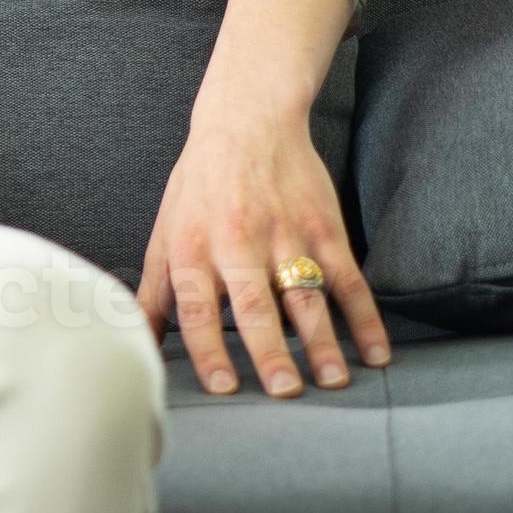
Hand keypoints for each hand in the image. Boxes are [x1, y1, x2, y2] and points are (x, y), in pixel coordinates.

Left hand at [135, 111, 390, 395]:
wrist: (247, 121)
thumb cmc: (200, 187)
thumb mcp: (165, 234)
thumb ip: (153, 294)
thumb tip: (135, 342)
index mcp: (194, 249)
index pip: (197, 308)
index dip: (208, 348)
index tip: (223, 388)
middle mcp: (239, 245)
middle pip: (255, 305)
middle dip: (270, 350)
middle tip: (284, 391)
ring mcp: (286, 237)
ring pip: (306, 297)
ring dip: (322, 341)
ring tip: (333, 380)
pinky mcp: (324, 230)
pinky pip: (349, 279)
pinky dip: (365, 317)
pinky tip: (377, 353)